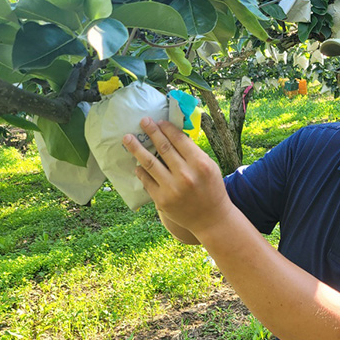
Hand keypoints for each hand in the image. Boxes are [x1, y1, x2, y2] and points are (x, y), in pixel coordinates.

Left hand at [122, 117, 232, 234]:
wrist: (211, 218)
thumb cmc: (211, 189)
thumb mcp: (210, 167)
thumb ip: (193, 153)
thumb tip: (173, 135)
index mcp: (200, 164)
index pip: (179, 140)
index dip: (167, 128)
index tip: (158, 121)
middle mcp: (185, 175)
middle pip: (163, 147)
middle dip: (151, 132)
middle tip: (143, 121)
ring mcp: (172, 188)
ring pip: (149, 163)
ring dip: (136, 148)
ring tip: (127, 138)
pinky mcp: (162, 200)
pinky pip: (146, 180)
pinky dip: (140, 171)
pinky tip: (137, 165)